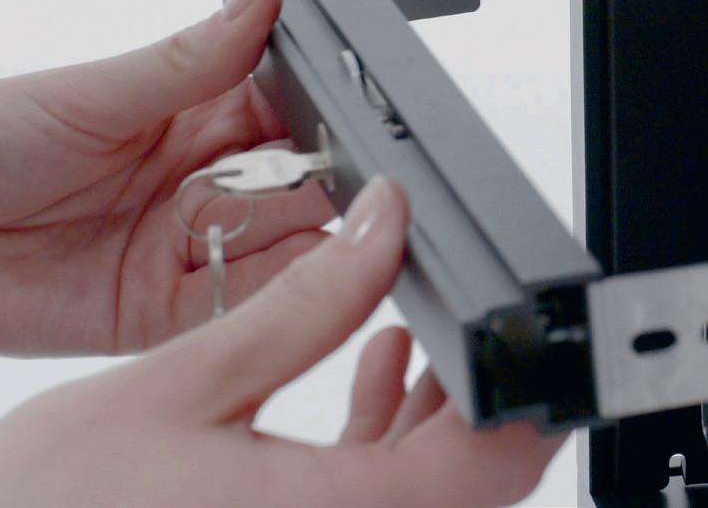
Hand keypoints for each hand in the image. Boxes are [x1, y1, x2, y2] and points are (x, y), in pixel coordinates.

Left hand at [0, 0, 334, 355]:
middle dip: (335, 176)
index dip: (329, 109)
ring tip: (355, 226)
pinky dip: (281, 293)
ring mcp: (186, 246)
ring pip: (284, 240)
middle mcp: (198, 179)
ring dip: (321, 234)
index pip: (287, 105)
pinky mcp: (165, 311)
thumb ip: (188, 61)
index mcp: (188, 112)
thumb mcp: (88, 95)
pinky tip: (312, 276)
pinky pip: (241, 304)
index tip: (367, 113)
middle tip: (373, 178)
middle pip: (299, 177)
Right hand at [0, 179, 565, 507]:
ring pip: (429, 493)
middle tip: (470, 302)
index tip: (528, 326)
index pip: (493, 463)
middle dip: (484, 390)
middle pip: (473, 481)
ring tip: (413, 316)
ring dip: (441, 410)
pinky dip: (390, 438)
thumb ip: (304, 304)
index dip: (529, 389)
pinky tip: (372, 366)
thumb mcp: (178, 383)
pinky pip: (375, 503)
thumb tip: (382, 228)